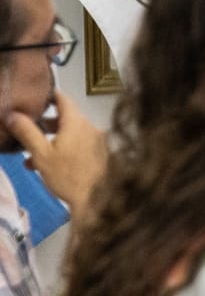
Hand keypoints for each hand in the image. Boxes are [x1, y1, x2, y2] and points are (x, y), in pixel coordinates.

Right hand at [5, 94, 105, 213]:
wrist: (98, 200)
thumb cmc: (68, 176)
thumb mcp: (41, 154)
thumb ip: (27, 132)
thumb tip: (12, 114)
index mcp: (77, 123)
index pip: (63, 99)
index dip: (48, 95)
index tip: (34, 97)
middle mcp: (91, 128)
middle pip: (65, 118)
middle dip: (44, 124)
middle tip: (27, 129)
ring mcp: (98, 141)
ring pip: (70, 134)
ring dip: (50, 141)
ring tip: (30, 155)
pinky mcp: (101, 155)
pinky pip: (79, 146)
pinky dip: (63, 150)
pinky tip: (46, 167)